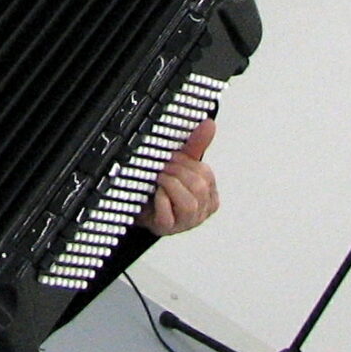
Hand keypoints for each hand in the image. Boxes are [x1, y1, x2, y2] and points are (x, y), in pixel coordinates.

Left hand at [140, 118, 217, 235]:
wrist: (140, 206)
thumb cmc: (164, 187)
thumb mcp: (180, 164)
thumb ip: (196, 145)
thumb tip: (210, 123)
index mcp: (210, 195)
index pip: (206, 175)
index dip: (187, 163)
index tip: (172, 157)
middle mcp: (202, 211)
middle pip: (199, 187)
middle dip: (177, 172)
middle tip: (162, 166)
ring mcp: (187, 222)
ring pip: (188, 202)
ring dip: (169, 184)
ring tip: (158, 179)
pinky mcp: (168, 228)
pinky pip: (169, 214)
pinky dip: (161, 200)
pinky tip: (155, 195)